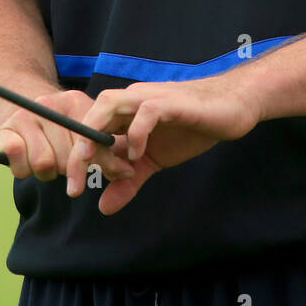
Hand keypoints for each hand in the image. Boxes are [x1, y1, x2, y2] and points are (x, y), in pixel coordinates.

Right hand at [0, 89, 136, 183]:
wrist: (20, 108)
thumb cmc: (62, 128)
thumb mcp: (87, 131)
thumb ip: (107, 151)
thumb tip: (128, 172)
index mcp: (73, 102)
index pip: (91, 140)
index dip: (100, 162)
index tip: (108, 176)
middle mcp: (47, 105)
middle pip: (67, 157)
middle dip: (69, 169)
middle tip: (65, 166)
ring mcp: (24, 117)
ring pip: (43, 164)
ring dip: (47, 172)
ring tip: (48, 163)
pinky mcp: (4, 132)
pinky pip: (18, 163)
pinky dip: (24, 169)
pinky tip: (27, 162)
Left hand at [64, 76, 260, 212]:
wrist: (231, 108)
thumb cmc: (191, 128)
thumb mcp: (154, 161)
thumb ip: (129, 180)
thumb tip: (103, 207)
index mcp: (125, 113)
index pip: (90, 129)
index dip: (77, 157)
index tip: (74, 189)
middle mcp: (132, 100)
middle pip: (92, 116)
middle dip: (78, 150)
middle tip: (75, 185)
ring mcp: (150, 98)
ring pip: (109, 105)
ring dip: (96, 134)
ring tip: (94, 164)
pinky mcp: (172, 102)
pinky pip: (146, 112)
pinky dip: (136, 133)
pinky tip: (138, 155)